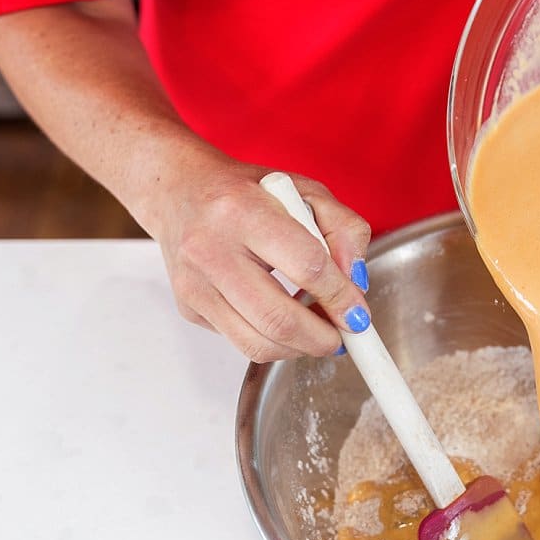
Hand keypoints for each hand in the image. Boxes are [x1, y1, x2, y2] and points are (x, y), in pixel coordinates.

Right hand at [144, 154, 371, 362]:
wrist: (180, 191)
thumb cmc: (247, 191)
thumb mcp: (306, 192)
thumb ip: (344, 229)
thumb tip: (356, 281)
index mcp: (243, 211)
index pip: (306, 266)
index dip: (340, 298)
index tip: (358, 315)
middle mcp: (210, 249)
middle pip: (278, 318)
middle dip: (322, 338)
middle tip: (343, 336)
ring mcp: (194, 283)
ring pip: (257, 343)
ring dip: (299, 348)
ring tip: (318, 332)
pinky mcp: (188, 307)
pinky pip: (240, 342)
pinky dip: (273, 341)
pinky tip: (284, 320)